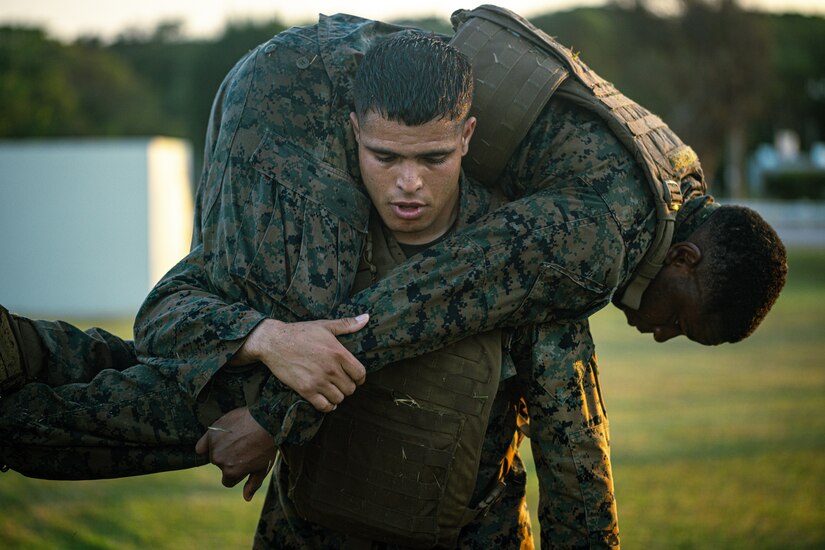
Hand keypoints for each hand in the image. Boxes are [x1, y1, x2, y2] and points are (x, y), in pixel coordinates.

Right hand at [195, 407, 276, 500]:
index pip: (228, 480)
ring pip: (213, 454)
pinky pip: (201, 445)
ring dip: (222, 449)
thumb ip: (253, 484)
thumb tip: (247, 498)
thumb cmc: (267, 445)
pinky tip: (217, 439)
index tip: (245, 461)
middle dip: (230, 459)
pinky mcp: (211, 432)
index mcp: (231, 472)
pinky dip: (206, 444)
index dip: (237, 472)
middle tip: (244, 446)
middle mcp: (219, 461)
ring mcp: (214, 446)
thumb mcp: (263, 468)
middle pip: (220, 465)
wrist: (266, 419)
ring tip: (238, 438)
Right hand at [234, 314, 368, 411]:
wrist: (274, 342)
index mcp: (339, 353)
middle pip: (350, 389)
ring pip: (339, 399)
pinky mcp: (306, 390)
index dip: (359, 378)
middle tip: (340, 382)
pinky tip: (325, 400)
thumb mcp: (325, 326)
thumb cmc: (301, 332)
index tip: (354, 377)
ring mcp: (318, 381)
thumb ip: (347, 324)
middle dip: (347, 386)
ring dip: (337, 396)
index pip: (360, 374)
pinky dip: (327, 406)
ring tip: (331, 389)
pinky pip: (324, 406)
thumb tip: (367, 318)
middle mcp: (331, 369)